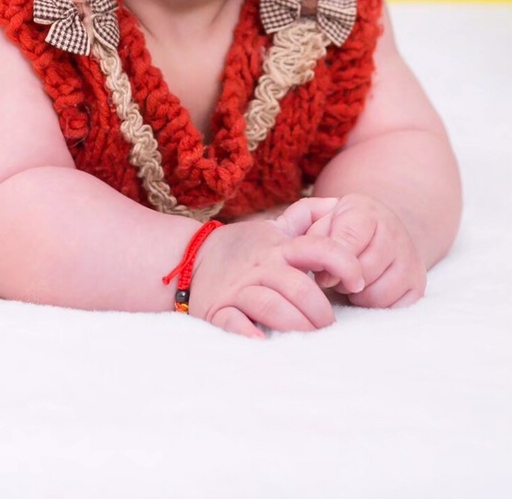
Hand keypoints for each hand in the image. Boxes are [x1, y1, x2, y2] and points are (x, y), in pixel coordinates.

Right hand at [188, 197, 365, 340]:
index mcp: (279, 247)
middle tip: (328, 328)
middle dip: (321, 313)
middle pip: (300, 288)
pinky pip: (236, 325)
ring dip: (297, 326)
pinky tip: (265, 344)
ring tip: (308, 339)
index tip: (358, 283)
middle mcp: (262, 266)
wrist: (191, 258)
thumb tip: (338, 204)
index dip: (345, 264)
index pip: (319, 248)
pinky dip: (252, 337)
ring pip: (273, 307)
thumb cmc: (245, 249)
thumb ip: (306, 218)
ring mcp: (239, 289)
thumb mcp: (275, 229)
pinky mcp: (219, 310)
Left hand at [310, 193, 426, 308]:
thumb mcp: (320, 220)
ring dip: (358, 296)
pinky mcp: (419, 283)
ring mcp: (410, 258)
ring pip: (378, 295)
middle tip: (338, 278)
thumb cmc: (340, 229)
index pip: (347, 241)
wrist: (378, 231)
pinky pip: (393, 309)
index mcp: (366, 212)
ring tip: (352, 283)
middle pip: (363, 273)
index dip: (331, 264)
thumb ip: (310, 235)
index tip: (323, 272)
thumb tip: (323, 271)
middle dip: (343, 281)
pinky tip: (369, 291)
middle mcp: (394, 231)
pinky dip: (376, 306)